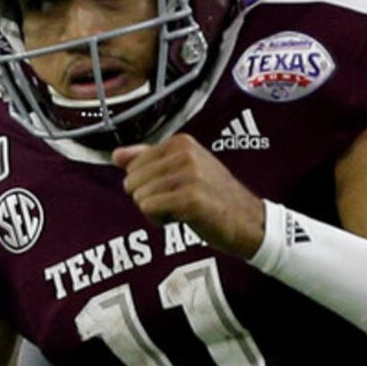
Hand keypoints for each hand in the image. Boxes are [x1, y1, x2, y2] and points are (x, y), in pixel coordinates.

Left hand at [114, 134, 265, 258]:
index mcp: (181, 142)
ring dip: (156, 212)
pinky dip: (160, 221)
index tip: (174, 190)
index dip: (148, 185)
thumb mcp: (183, 172)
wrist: (250, 223)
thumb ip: (148, 160)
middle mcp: (185, 153)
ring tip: (182, 211)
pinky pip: (149, 209)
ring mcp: (189, 175)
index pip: (134, 165)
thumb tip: (116, 156)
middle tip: (177, 204)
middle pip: (133, 181)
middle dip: (149, 199)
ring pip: (140, 197)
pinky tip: (182, 220)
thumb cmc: (215, 199)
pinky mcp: (190, 198)